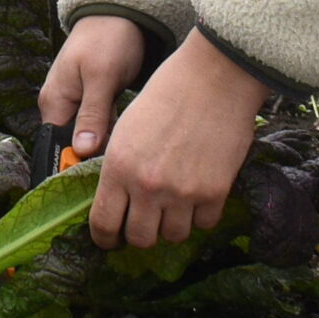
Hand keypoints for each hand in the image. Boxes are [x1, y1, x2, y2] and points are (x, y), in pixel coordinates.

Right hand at [38, 14, 147, 154]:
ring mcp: (75, 104)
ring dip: (107, 144)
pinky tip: (130, 136)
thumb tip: (81, 150)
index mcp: (53, 102)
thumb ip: (92, 114)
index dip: (76, 163)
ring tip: (129, 151)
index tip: (102, 174)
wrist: (120, 13)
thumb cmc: (109, 39)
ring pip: (88, 139)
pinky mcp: (91, 102)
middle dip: (95, 156)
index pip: (57, 147)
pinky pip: (98, 127)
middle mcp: (59, 107)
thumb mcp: (102, 77)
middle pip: (72, 147)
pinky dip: (113, 132)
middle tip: (123, 162)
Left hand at [73, 30, 268, 249]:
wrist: (213, 78)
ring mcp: (183, 192)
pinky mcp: (215, 192)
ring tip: (173, 207)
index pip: (104, 224)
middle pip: (140, 239)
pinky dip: (201, 216)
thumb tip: (113, 198)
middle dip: (140, 234)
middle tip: (145, 222)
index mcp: (119, 167)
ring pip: (173, 236)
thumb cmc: (166, 94)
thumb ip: (118, 167)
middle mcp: (148, 186)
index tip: (110, 239)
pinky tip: (198, 197)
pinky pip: (204, 224)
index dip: (105, 238)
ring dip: (172, 226)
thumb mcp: (126, 128)